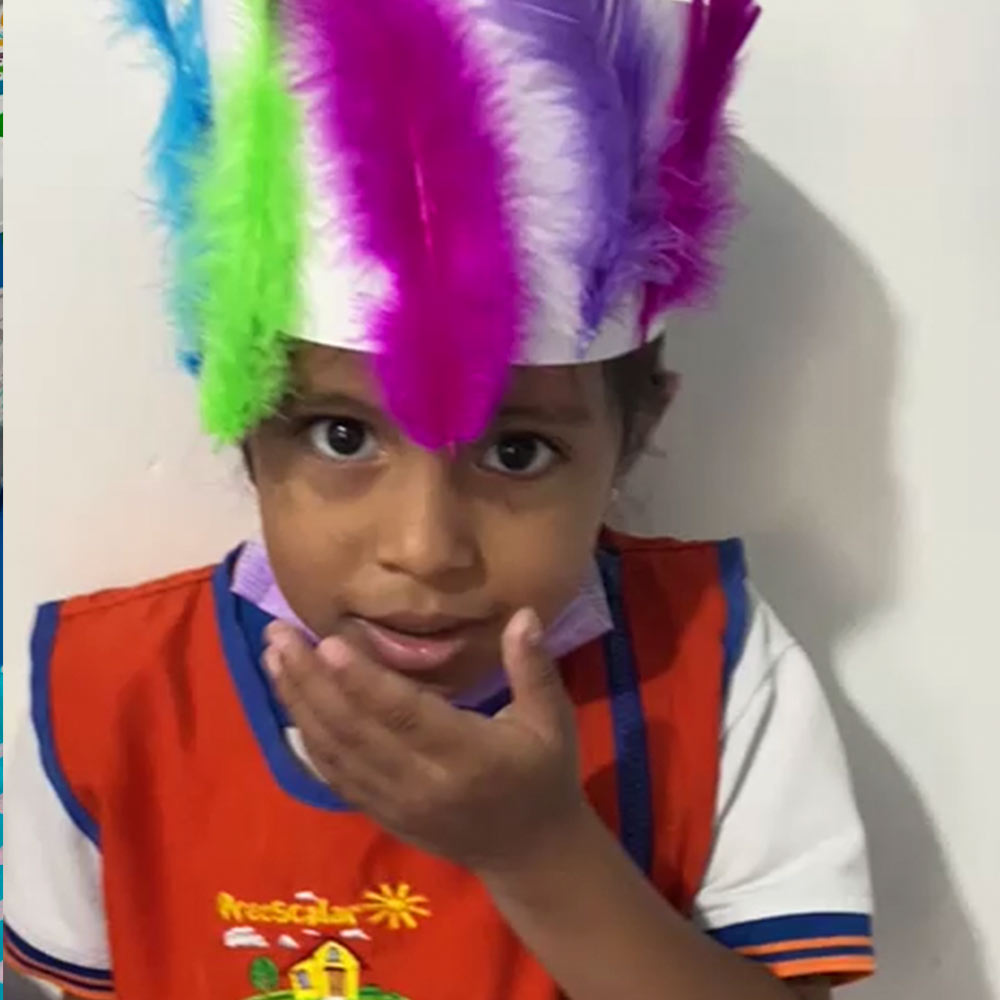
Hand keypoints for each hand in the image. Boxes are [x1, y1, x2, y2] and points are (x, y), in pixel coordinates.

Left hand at [264, 609, 587, 873]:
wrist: (529, 855)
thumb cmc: (542, 777)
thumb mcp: (551, 721)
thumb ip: (534, 668)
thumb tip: (523, 614)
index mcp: (468, 756)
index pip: (407, 716)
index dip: (365, 682)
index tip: (328, 643)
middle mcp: (423, 782)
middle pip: (355, 731)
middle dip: (312, 681)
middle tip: (279, 634)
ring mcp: (395, 802)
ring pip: (335, 752)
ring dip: (299, 703)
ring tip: (273, 657)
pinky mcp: (380, 813)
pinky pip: (333, 775)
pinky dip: (306, 738)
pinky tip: (288, 703)